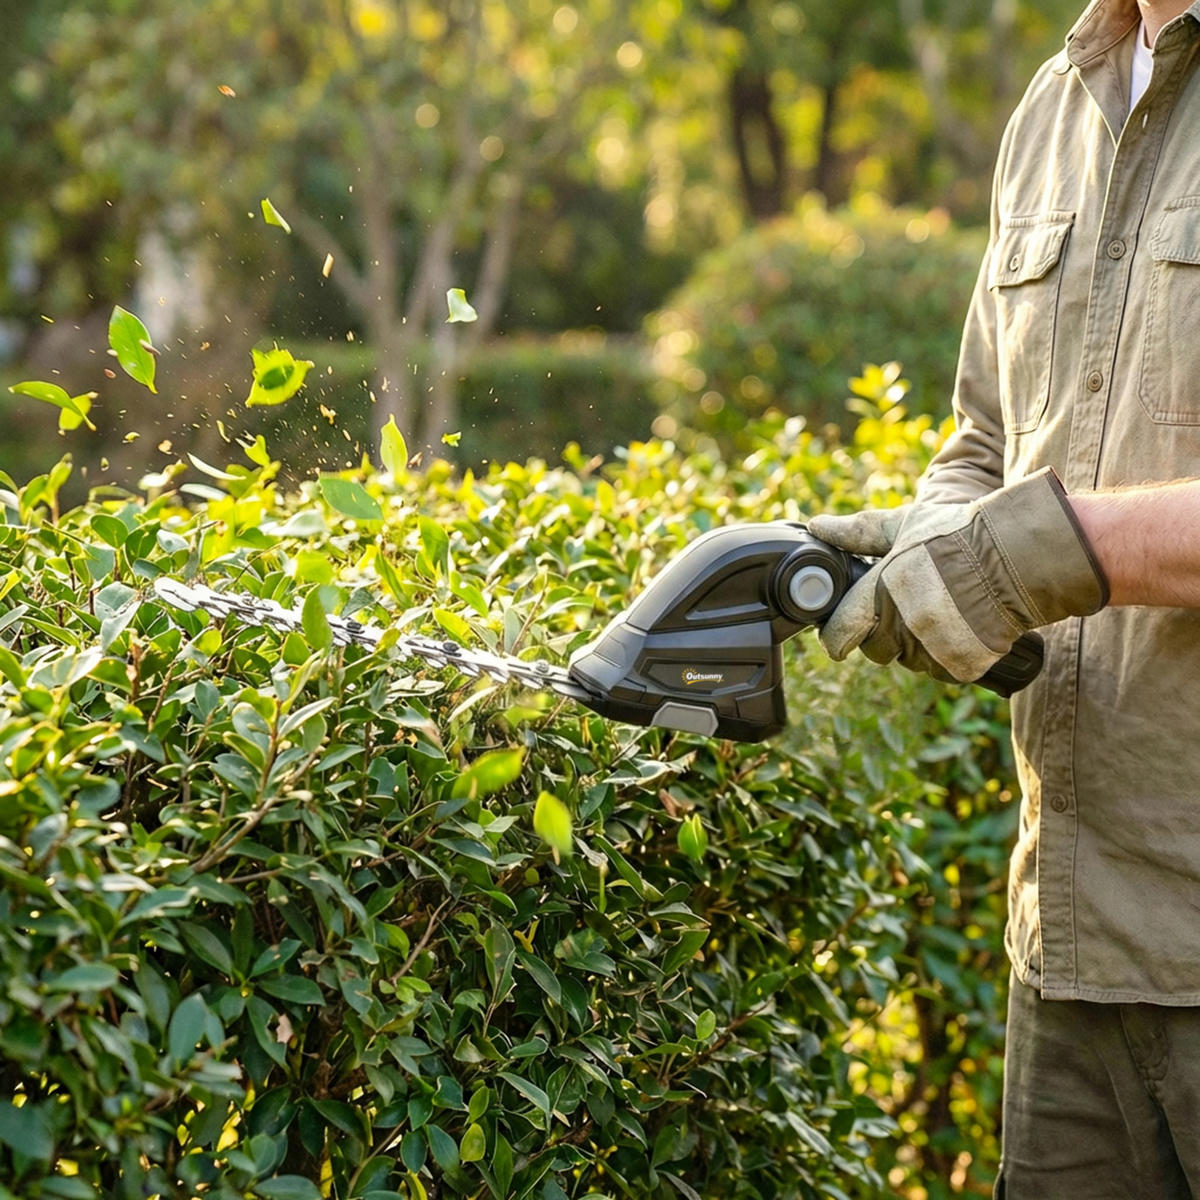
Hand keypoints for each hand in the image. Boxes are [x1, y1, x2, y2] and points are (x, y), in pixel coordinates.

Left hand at [807, 468, 1108, 682]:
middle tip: (903, 608)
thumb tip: (817, 526)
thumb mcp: (906, 524)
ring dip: (914, 643)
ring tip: (938, 609)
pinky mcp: (960, 666)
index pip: (841, 632)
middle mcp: (903, 625)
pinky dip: (944, 654)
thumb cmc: (961, 535)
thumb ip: (859, 532)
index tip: (837, 637)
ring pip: (907, 660)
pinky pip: (939, 668)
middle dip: (881, 633)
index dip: (836, 636)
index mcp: (882, 591)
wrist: (1023, 557)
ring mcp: (933, 649)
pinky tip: (957, 626)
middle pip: (875, 649)